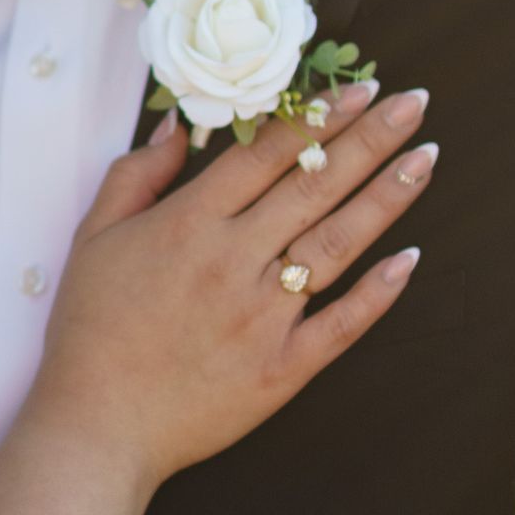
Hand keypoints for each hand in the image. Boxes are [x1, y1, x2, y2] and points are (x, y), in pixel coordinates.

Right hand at [31, 85, 435, 490]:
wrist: (97, 426)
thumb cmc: (90, 330)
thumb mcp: (94, 238)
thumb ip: (137, 175)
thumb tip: (182, 128)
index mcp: (190, 223)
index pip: (268, 155)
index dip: (317, 117)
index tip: (358, 89)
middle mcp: (234, 261)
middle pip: (315, 186)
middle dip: (370, 138)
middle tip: (414, 102)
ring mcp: (265, 316)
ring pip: (338, 244)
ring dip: (386, 197)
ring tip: (424, 159)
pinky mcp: (283, 368)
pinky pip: (342, 324)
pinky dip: (379, 292)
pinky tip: (410, 258)